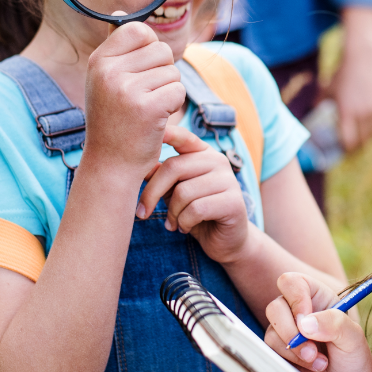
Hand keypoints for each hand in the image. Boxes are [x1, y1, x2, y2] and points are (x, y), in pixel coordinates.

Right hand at [81, 22, 185, 172]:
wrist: (111, 164)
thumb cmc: (113, 119)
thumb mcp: (105, 80)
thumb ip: (116, 48)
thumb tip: (122, 12)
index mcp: (99, 60)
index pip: (138, 30)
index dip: (150, 49)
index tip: (142, 71)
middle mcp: (109, 71)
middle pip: (161, 50)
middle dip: (162, 73)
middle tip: (144, 97)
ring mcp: (127, 89)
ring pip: (172, 72)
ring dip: (168, 91)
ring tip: (148, 110)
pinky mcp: (147, 107)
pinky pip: (178, 91)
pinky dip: (173, 106)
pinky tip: (156, 120)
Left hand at [138, 125, 250, 261]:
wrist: (226, 241)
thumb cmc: (196, 213)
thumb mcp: (174, 191)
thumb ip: (161, 176)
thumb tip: (138, 164)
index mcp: (203, 153)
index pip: (183, 137)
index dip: (167, 132)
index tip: (147, 130)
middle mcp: (218, 160)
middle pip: (173, 167)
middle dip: (151, 193)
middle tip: (142, 213)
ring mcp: (228, 179)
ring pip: (183, 192)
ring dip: (172, 213)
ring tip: (173, 223)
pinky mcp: (233, 201)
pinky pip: (196, 209)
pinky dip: (184, 222)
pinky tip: (185, 227)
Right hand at [263, 272, 371, 371]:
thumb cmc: (354, 358)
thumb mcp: (353, 337)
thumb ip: (334, 323)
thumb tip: (304, 323)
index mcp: (316, 297)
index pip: (292, 283)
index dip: (295, 299)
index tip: (306, 321)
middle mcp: (297, 311)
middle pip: (275, 307)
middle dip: (291, 331)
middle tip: (312, 350)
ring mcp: (286, 332)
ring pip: (271, 332)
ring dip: (294, 351)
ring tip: (319, 362)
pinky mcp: (278, 352)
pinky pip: (270, 352)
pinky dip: (290, 362)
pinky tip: (310, 368)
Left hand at [327, 6, 371, 153]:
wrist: (361, 59)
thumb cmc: (341, 74)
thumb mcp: (326, 89)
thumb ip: (319, 101)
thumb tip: (312, 110)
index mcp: (346, 112)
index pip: (348, 140)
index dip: (346, 149)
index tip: (342, 151)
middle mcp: (361, 113)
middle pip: (362, 140)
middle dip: (356, 148)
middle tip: (351, 151)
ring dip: (367, 142)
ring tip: (361, 144)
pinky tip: (370, 133)